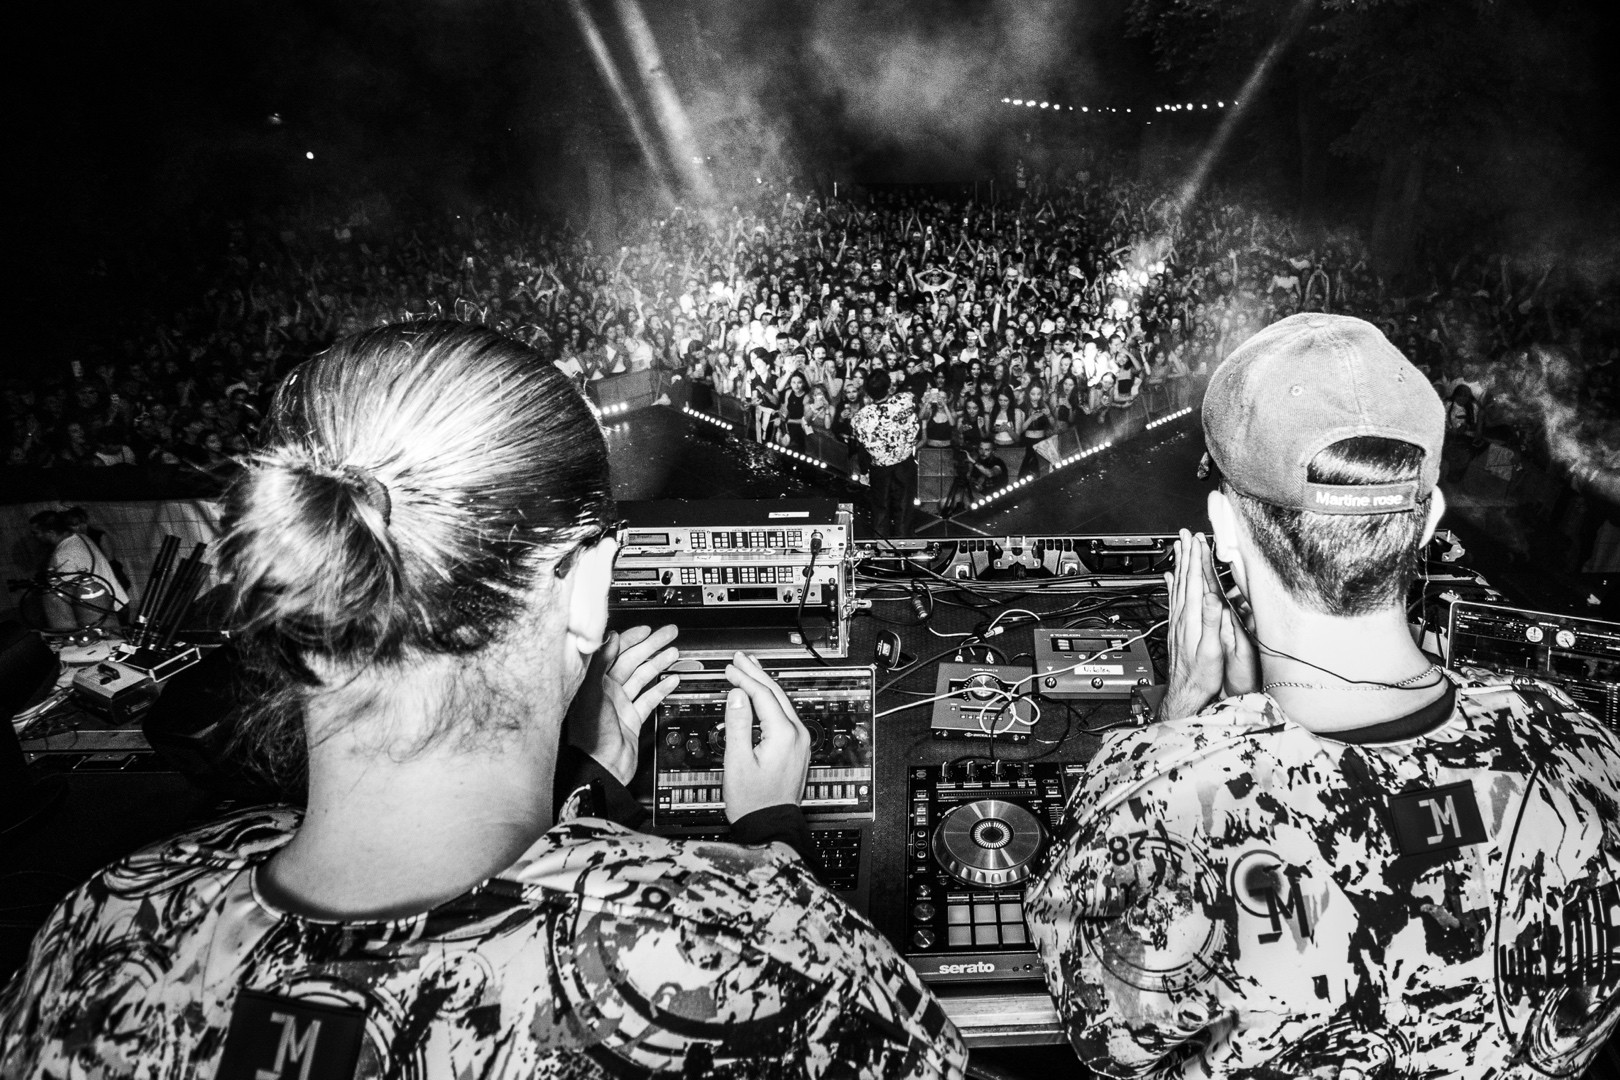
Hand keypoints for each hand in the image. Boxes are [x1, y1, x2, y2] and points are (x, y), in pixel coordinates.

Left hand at [564, 625, 680, 785]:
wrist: (601, 769)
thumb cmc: (590, 736)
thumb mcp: (592, 693)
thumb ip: (599, 663)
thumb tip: (609, 637)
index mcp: (594, 682)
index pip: (615, 652)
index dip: (632, 638)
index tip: (647, 629)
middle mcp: (607, 691)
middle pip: (633, 661)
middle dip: (652, 645)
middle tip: (669, 634)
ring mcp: (620, 705)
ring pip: (643, 678)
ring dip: (659, 664)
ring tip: (674, 653)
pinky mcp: (632, 719)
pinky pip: (649, 699)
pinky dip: (661, 688)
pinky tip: (672, 680)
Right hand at [722, 652, 809, 821]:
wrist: (770, 825)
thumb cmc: (753, 801)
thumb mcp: (737, 761)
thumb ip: (738, 724)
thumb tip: (737, 694)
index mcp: (784, 734)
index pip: (763, 695)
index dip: (744, 678)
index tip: (729, 668)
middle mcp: (797, 735)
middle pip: (776, 693)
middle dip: (756, 673)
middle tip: (740, 658)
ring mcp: (800, 741)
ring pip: (782, 702)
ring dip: (764, 684)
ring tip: (750, 668)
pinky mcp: (797, 748)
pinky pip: (784, 715)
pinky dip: (770, 700)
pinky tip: (760, 696)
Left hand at [1160, 530, 1258, 721]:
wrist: (1185, 692)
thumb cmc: (1202, 675)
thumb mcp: (1212, 650)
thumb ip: (1213, 622)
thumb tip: (1212, 598)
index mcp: (1193, 619)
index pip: (1195, 582)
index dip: (1196, 559)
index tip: (1197, 540)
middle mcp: (1183, 617)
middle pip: (1184, 579)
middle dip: (1186, 555)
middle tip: (1186, 534)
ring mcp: (1178, 622)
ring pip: (1178, 586)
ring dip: (1179, 565)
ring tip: (1178, 547)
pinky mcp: (1177, 628)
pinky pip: (1174, 599)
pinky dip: (1172, 584)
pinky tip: (1170, 577)